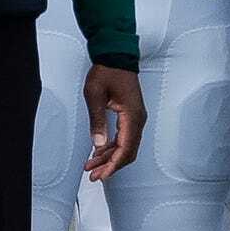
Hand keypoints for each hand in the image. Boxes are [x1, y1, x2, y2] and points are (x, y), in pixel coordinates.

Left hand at [82, 64, 144, 179]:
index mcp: (132, 115)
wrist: (116, 55)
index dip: (113, 165)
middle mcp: (137, 119)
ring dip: (110, 158)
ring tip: (91, 166)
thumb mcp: (95, 95)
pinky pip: (124, 137)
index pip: (125, 148)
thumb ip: (97, 120)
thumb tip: (98, 144)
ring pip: (126, 146)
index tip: (101, 175)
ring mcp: (135, 118)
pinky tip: (98, 153)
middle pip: (127, 152)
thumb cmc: (106, 71)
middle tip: (93, 175)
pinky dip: (112, 148)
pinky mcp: (131, 116)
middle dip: (111, 166)